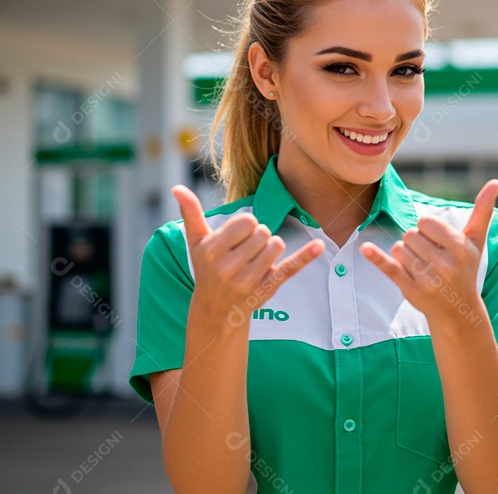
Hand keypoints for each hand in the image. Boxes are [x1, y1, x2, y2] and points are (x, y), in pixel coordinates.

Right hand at [171, 185, 323, 326]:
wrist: (216, 309)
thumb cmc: (207, 268)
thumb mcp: (196, 242)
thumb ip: (190, 213)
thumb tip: (176, 187)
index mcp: (213, 250)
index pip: (247, 221)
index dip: (246, 226)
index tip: (237, 238)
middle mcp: (229, 267)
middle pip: (263, 232)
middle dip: (258, 237)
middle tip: (245, 253)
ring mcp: (249, 280)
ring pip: (277, 245)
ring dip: (271, 249)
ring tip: (256, 260)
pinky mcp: (267, 288)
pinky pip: (291, 268)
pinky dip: (306, 256)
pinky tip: (320, 246)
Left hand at [360, 179, 497, 327]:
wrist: (457, 311)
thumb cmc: (466, 268)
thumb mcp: (476, 241)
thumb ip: (483, 211)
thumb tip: (496, 181)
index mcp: (461, 248)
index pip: (426, 222)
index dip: (427, 229)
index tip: (438, 243)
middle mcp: (446, 265)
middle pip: (410, 234)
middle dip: (415, 243)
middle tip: (430, 258)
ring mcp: (428, 279)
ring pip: (399, 248)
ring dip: (404, 255)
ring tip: (421, 267)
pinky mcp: (411, 290)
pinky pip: (389, 268)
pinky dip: (376, 258)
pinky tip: (365, 248)